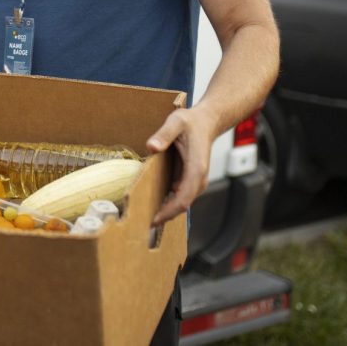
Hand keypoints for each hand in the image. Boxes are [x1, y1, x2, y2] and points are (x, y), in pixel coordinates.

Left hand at [146, 107, 217, 225]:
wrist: (206, 122)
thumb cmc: (191, 122)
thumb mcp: (176, 122)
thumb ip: (164, 134)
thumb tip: (152, 147)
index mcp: (196, 169)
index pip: (183, 199)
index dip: (168, 212)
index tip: (152, 220)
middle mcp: (198, 180)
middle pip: (182, 206)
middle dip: (163, 216)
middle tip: (140, 224)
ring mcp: (195, 182)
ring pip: (180, 203)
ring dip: (164, 212)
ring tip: (142, 217)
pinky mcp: (189, 181)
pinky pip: (178, 197)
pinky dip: (166, 203)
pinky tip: (149, 204)